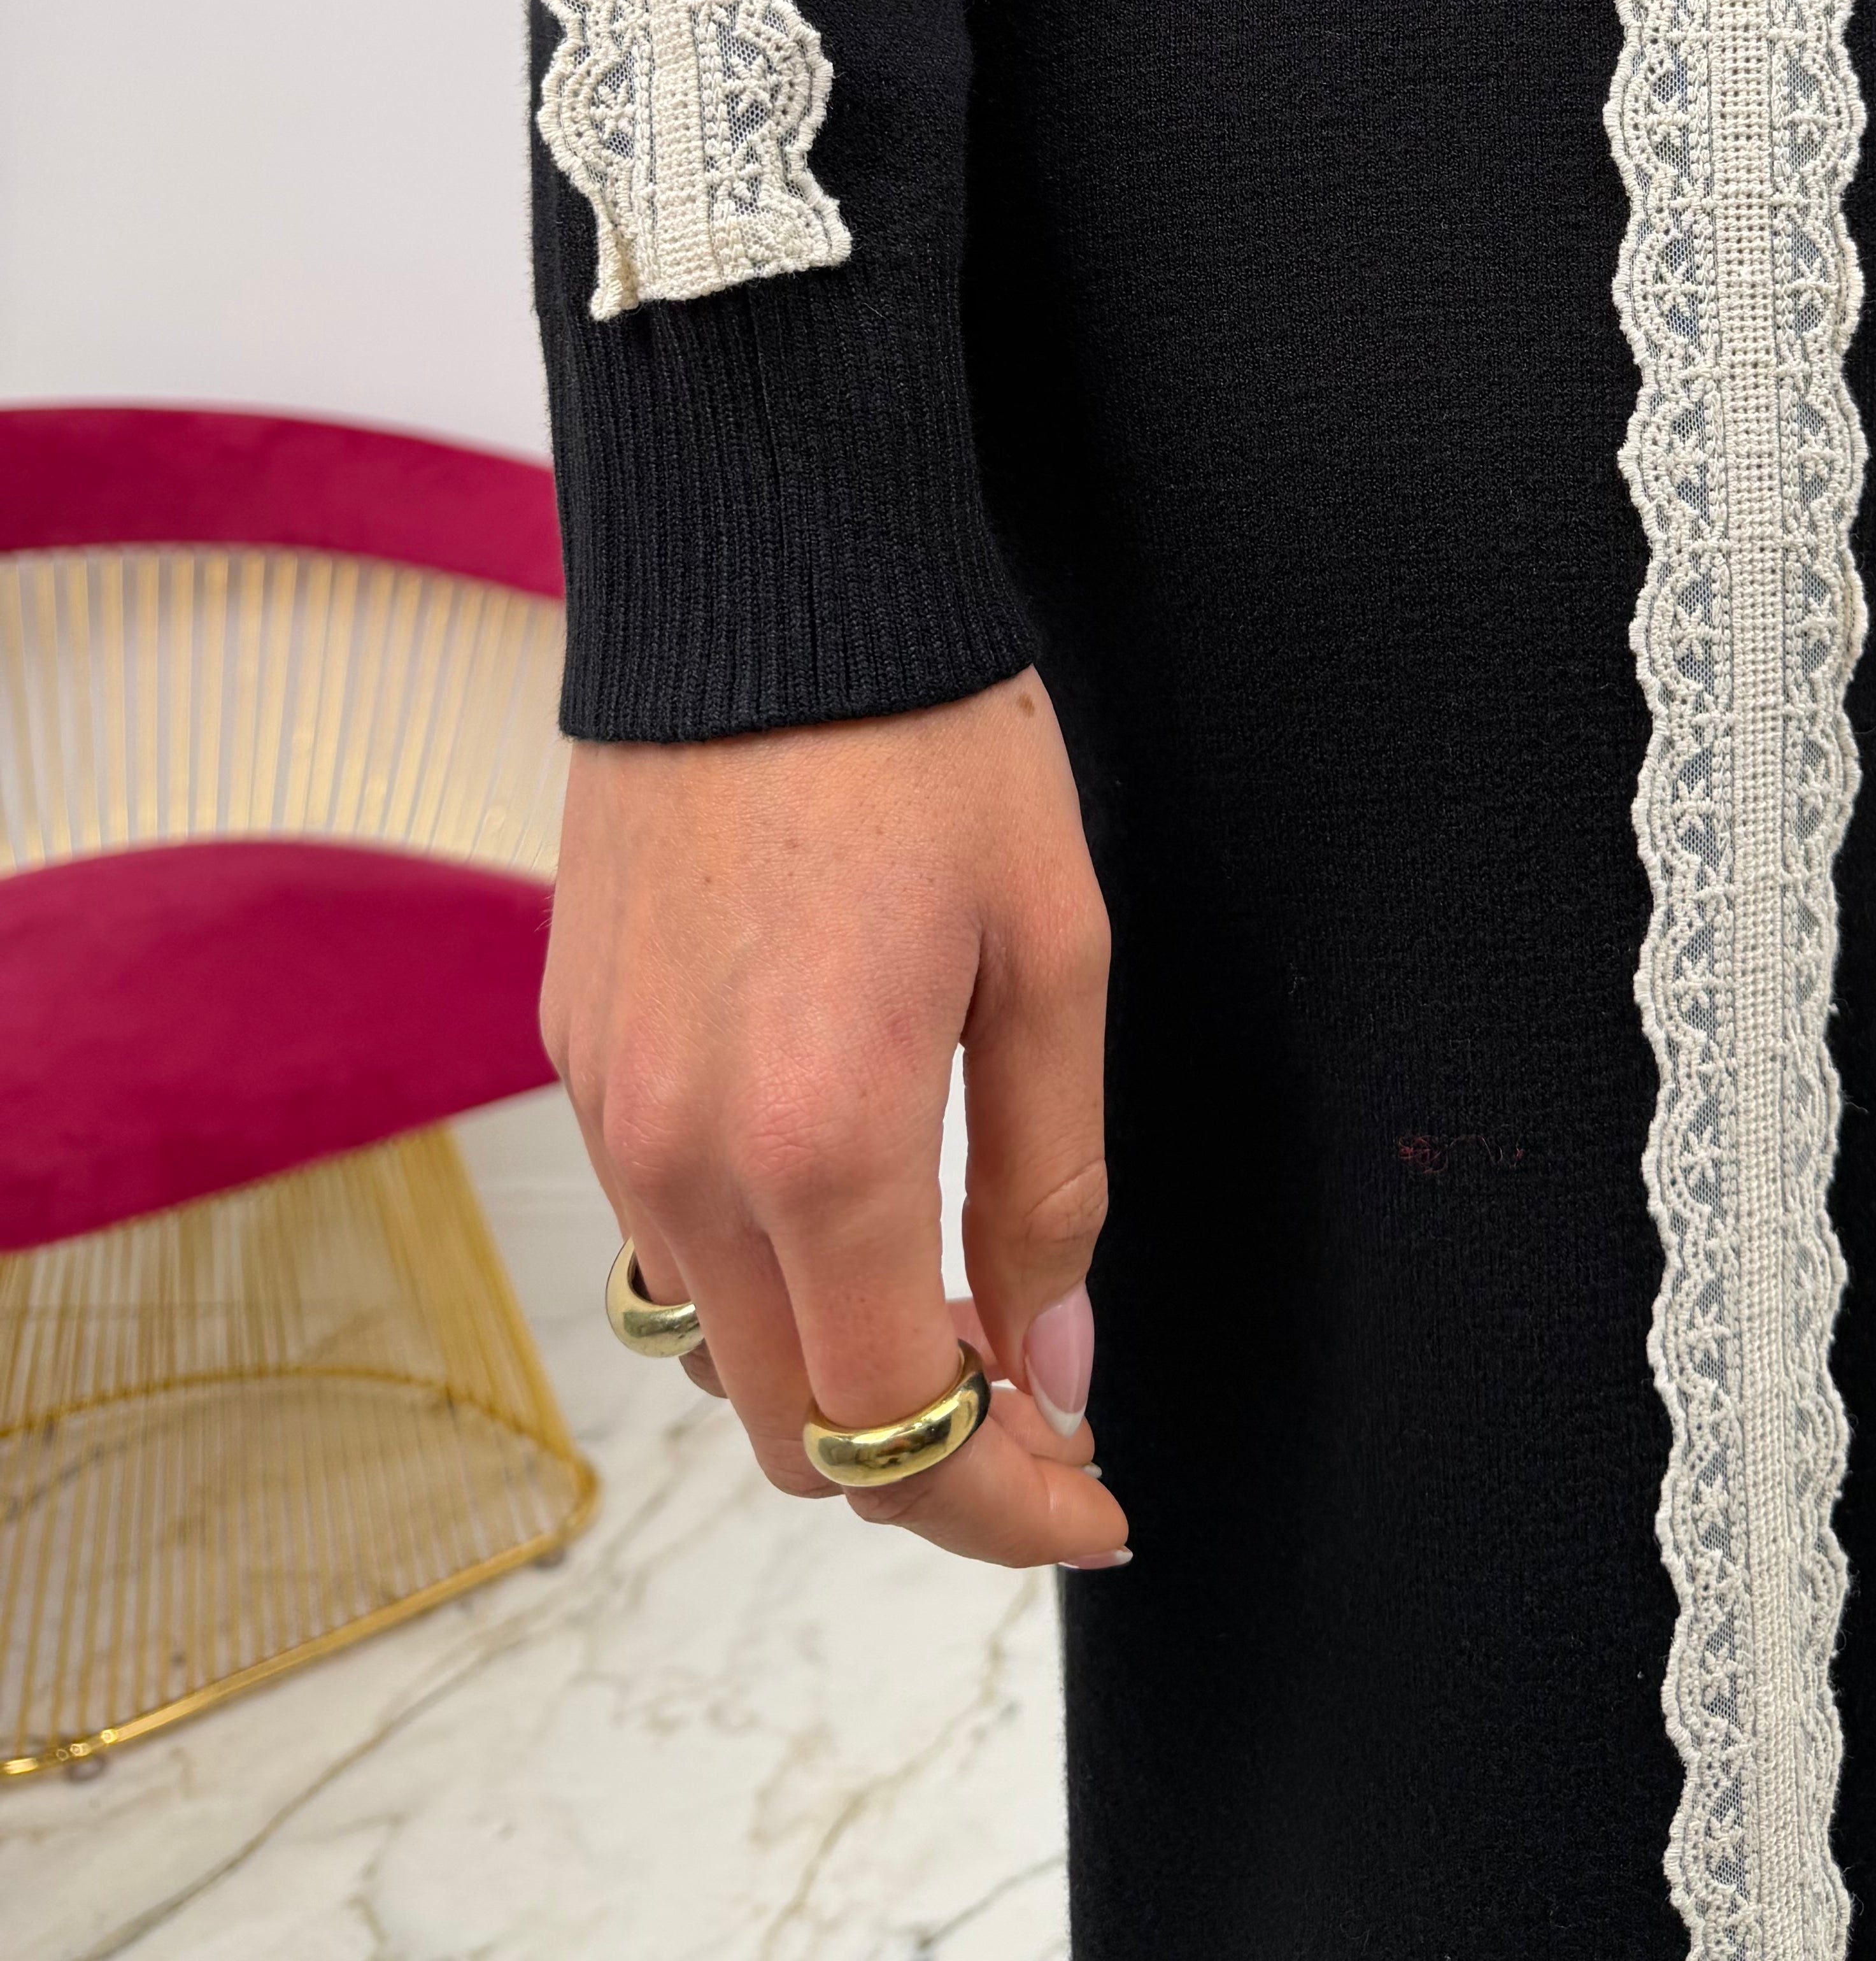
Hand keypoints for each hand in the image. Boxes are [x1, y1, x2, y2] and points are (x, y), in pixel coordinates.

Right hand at [541, 668, 1126, 1569]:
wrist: (763, 577)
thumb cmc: (929, 743)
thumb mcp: (1053, 953)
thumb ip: (1052, 1179)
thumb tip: (1057, 1357)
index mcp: (822, 1143)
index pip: (901, 1433)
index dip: (1007, 1506)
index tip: (1092, 1500)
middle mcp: (686, 1154)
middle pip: (793, 1429)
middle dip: (928, 1469)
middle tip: (1046, 1421)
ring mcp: (612, 1106)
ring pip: (717, 1341)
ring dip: (838, 1371)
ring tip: (961, 1317)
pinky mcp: (575, 1049)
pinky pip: (663, 1232)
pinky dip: (763, 1273)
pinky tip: (853, 1209)